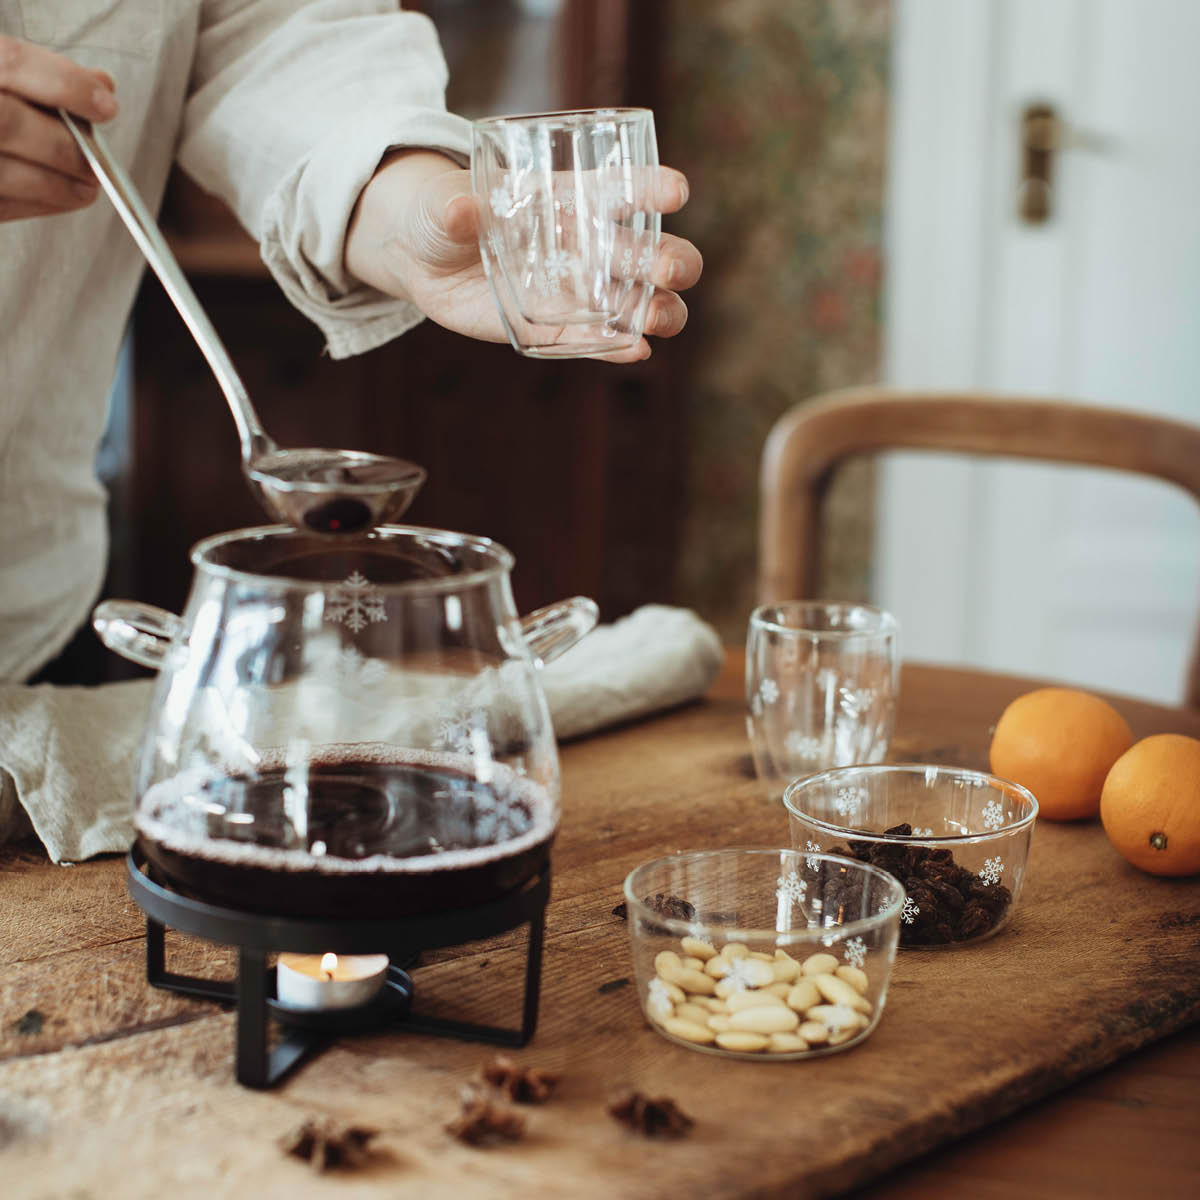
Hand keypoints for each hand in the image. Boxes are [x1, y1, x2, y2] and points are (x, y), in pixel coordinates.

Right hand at [0, 35, 117, 221]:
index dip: (66, 85)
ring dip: (58, 184)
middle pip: (7, 122)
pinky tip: (62, 196)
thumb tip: (101, 85)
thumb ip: (45, 75)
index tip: (106, 105)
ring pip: (3, 171)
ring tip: (89, 185)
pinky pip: (0, 205)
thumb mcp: (3, 71)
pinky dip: (39, 202)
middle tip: (98, 162)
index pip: (13, 63)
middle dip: (63, 146)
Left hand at [345, 150, 701, 361]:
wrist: (425, 261)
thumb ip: (454, 206)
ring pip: (637, 301)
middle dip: (668, 259)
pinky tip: (637, 351)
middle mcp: (587, 244)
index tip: (676, 191)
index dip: (652, 186)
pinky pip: (599, 341)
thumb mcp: (442, 203)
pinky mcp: (560, 329)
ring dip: (658, 309)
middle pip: (645, 251)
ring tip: (661, 318)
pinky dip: (620, 348)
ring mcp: (578, 291)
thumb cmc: (442, 212)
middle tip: (671, 270)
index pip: (621, 188)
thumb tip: (460, 211)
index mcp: (570, 197)